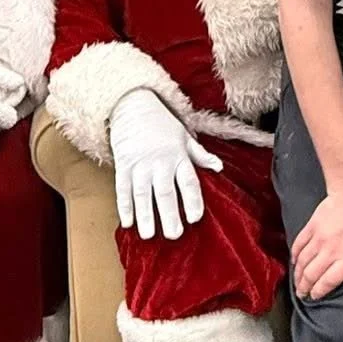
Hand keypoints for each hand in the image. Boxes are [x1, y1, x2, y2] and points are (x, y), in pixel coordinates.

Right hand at [109, 88, 222, 241]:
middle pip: (165, 192)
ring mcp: (140, 165)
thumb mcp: (185, 136)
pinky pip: (123, 189)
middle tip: (174, 235)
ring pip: (142, 194)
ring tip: (148, 235)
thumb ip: (200, 155)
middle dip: (169, 215)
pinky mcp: (123, 166)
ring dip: (145, 215)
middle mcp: (160, 162)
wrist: (133, 106)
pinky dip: (124, 206)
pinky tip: (127, 223)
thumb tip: (219, 167)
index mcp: (178, 156)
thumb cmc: (162, 124)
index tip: (195, 218)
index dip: (192, 200)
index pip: (188, 181)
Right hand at [292, 185, 342, 301]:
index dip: (319, 292)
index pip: (328, 281)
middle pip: (311, 275)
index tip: (315, 298)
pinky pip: (298, 246)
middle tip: (303, 295)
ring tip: (297, 284)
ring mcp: (318, 239)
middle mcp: (330, 251)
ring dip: (297, 276)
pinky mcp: (311, 228)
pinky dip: (294, 257)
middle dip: (304, 288)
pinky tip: (295, 263)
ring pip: (302, 262)